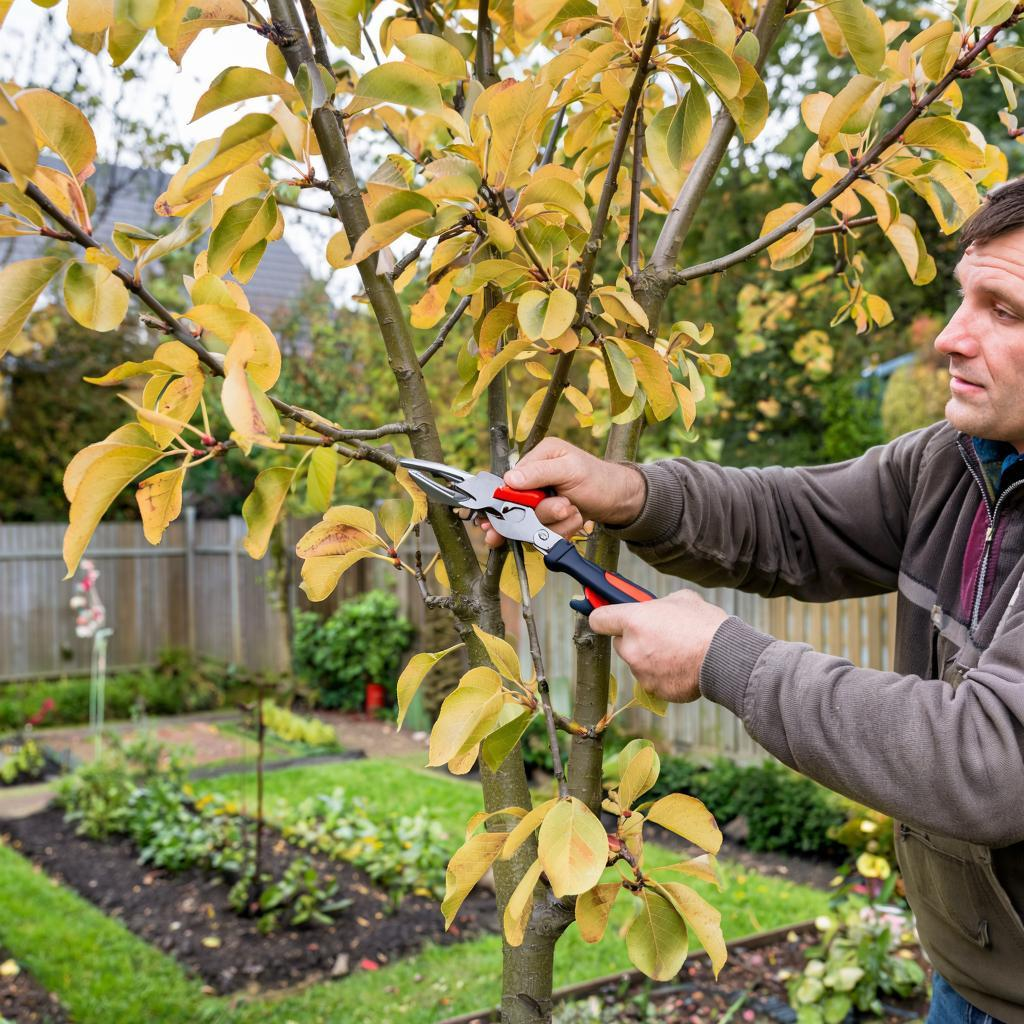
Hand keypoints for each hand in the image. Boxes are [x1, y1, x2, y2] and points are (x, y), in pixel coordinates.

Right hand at [478, 437, 646, 548]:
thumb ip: (539, 472)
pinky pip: (544, 532)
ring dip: (555, 521)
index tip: (499, 517)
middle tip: (563, 508)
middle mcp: (535, 480)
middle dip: (538, 514)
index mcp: (536, 458)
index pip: (508, 482)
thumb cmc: (599, 478)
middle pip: (516, 506)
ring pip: (532, 522)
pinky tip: (576, 518)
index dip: (503, 500)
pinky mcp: (548, 519)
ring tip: (574, 509)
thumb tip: (511, 479)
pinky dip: (561, 529)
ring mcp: (540, 501)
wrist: (619, 501)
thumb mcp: (570, 468)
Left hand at [588, 589, 729, 702]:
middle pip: (620, 643)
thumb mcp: (681, 599)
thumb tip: (655, 609)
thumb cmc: (704, 624)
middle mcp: (632, 648)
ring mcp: (641, 672)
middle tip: (657, 634)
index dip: (604, 617)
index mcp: (633, 620)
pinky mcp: (654, 690)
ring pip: (637, 662)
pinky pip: (652, 679)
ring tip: (678, 651)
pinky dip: (663, 675)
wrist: (725, 658)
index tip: (607, 618)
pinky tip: (682, 666)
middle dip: (634, 639)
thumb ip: (658, 605)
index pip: (598, 620)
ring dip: (650, 658)